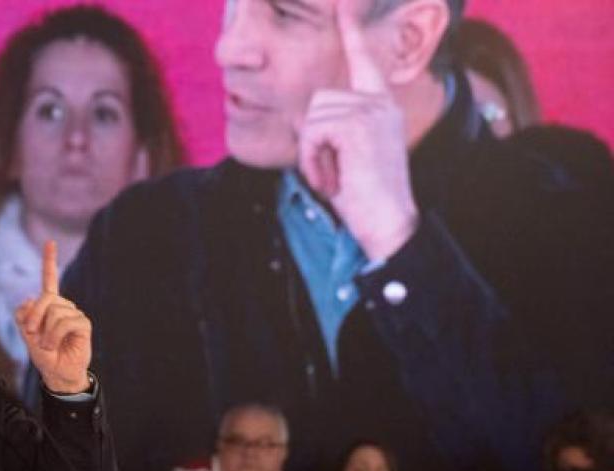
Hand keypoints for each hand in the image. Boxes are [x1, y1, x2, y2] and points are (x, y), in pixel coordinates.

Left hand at [15, 240, 92, 393]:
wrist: (58, 373)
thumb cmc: (44, 354)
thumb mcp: (27, 335)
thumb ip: (23, 316)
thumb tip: (29, 299)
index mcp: (50, 304)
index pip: (50, 279)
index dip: (49, 260)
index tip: (50, 242)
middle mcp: (63, 305)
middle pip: (45, 299)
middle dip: (34, 317)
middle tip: (32, 334)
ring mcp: (74, 313)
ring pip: (54, 311)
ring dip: (45, 332)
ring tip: (47, 345)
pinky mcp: (83, 323)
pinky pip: (65, 322)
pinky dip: (54, 335)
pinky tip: (55, 344)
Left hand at [296, 0, 418, 261]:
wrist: (388, 222)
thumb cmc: (364, 197)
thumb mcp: (348, 155)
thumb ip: (336, 130)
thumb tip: (310, 120)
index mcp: (380, 106)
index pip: (364, 61)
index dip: (353, 32)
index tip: (343, 5)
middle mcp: (379, 103)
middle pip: (318, 101)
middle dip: (312, 141)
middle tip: (333, 171)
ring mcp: (371, 111)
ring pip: (312, 117)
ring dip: (312, 154)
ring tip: (336, 176)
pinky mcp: (358, 124)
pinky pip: (313, 132)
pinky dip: (313, 161)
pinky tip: (334, 178)